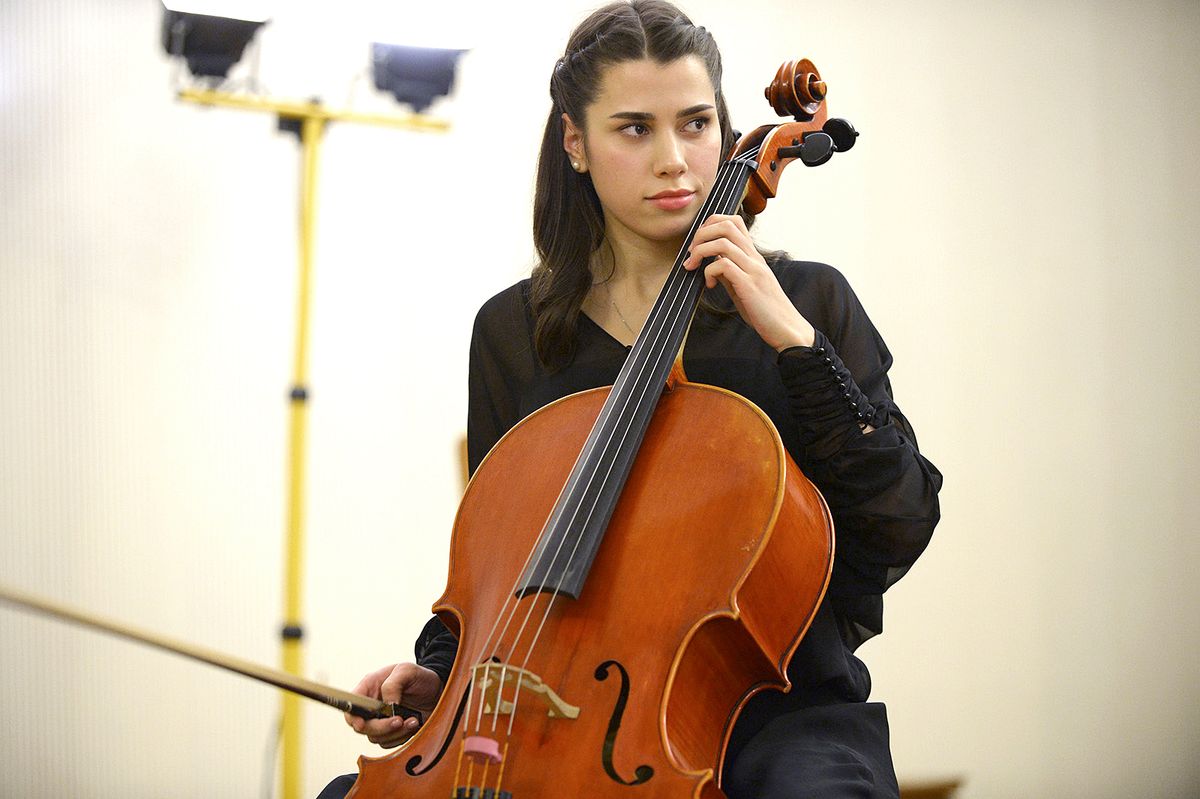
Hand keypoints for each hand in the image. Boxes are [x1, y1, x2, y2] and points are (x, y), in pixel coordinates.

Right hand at [344, 662, 443, 748]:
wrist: (437, 689)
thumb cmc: (419, 676)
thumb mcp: (407, 670)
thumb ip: (393, 684)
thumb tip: (387, 706)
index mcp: (369, 688)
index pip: (351, 707)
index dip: (353, 718)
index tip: (363, 724)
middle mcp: (372, 706)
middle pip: (363, 727)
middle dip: (381, 728)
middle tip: (399, 721)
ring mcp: (382, 720)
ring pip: (377, 738)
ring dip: (396, 733)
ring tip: (414, 720)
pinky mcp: (393, 732)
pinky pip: (390, 743)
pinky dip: (402, 737)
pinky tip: (415, 724)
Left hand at [682, 214, 814, 350]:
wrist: (786, 329)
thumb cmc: (765, 311)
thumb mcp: (744, 286)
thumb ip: (730, 272)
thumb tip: (712, 264)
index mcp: (753, 256)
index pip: (733, 222)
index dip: (710, 225)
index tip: (698, 244)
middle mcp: (754, 257)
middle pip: (726, 225)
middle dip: (700, 234)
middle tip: (691, 254)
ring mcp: (753, 269)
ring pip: (722, 241)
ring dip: (700, 251)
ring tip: (694, 267)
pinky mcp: (749, 285)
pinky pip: (723, 265)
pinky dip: (709, 272)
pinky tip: (710, 285)